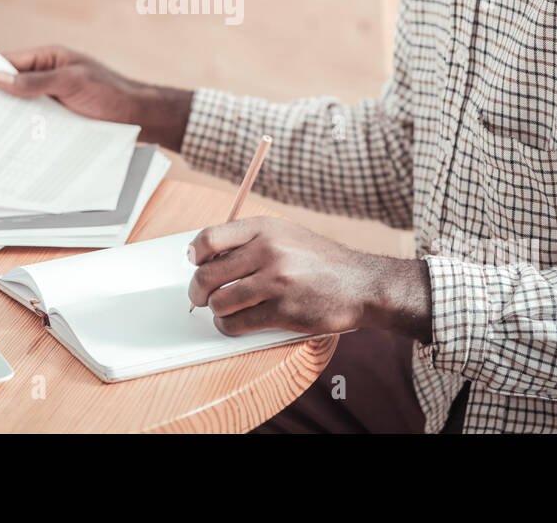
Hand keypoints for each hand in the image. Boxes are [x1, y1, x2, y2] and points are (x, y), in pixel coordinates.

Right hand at [0, 44, 193, 151]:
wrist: (139, 117)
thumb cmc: (110, 92)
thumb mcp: (72, 83)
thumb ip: (36, 82)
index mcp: (49, 58)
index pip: (10, 61)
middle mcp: (47, 77)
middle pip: (11, 86)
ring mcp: (51, 99)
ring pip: (20, 107)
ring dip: (5, 117)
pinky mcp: (57, 120)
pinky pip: (33, 123)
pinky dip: (21, 131)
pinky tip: (5, 144)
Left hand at [186, 216, 431, 339]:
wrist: (361, 284)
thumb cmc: (321, 260)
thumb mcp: (287, 235)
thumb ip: (251, 241)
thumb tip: (208, 257)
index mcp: (265, 229)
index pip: (209, 239)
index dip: (194, 255)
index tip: (195, 264)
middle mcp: (268, 252)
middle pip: (207, 275)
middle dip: (197, 291)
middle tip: (200, 298)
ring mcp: (275, 282)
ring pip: (220, 302)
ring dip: (216, 311)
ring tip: (223, 311)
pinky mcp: (283, 311)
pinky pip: (238, 323)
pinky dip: (229, 326)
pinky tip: (235, 323)